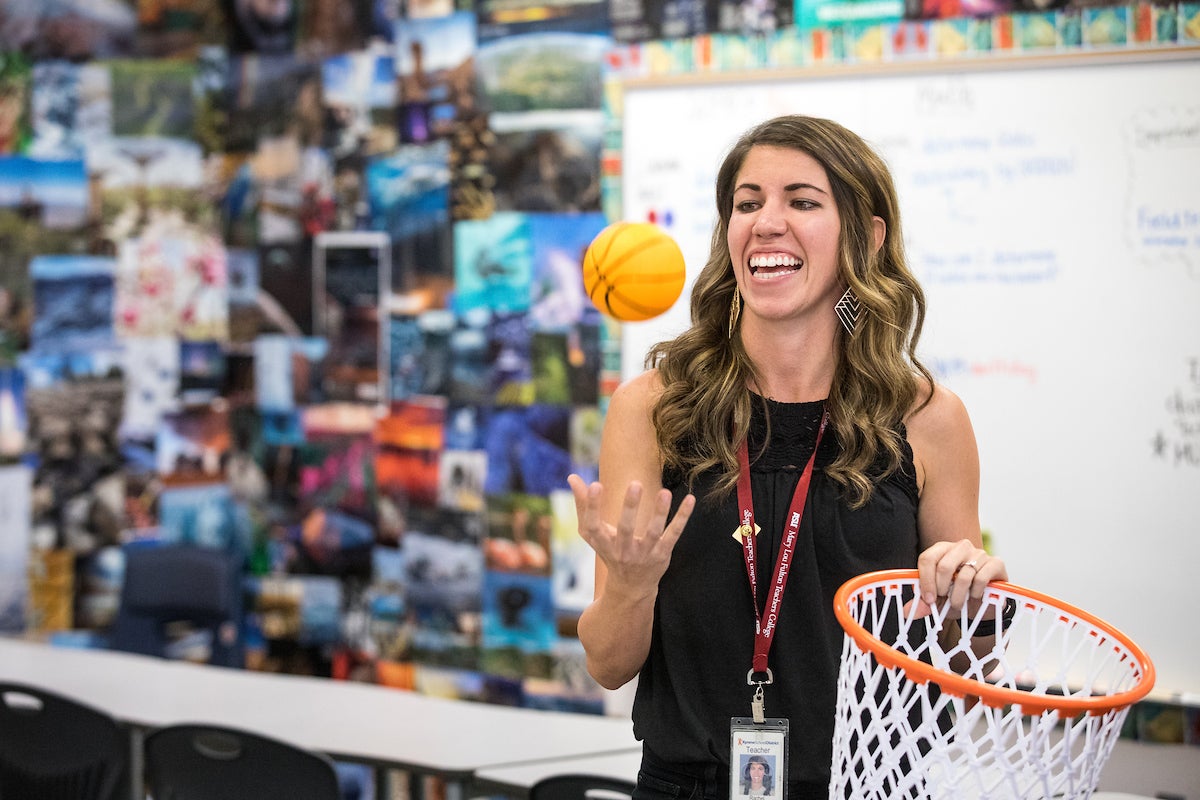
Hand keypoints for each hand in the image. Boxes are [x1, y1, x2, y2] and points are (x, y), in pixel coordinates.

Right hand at [567, 474, 694, 598]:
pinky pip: (674, 534)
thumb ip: (583, 505)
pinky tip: (690, 499)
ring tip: (664, 492)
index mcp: (603, 543)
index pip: (593, 526)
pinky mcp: (662, 554)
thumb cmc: (609, 552)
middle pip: (625, 529)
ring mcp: (644, 553)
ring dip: (660, 512)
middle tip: (635, 483)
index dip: (592, 506)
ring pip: (653, 532)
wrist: (630, 588)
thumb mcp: (593, 534)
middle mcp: (623, 550)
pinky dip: (683, 517)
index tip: (594, 485)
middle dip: (630, 507)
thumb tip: (572, 477)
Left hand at [912, 539, 1007, 617]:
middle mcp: (960, 547)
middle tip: (944, 601)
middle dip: (942, 589)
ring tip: (958, 603)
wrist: (985, 605)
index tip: (928, 599)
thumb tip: (907, 611)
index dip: (925, 581)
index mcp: (942, 550)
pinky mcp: (996, 563)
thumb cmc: (958, 596)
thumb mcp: (938, 602)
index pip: (927, 558)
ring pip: (963, 575)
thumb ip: (923, 604)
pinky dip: (976, 593)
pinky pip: (981, 578)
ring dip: (959, 596)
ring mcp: (979, 553)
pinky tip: (976, 596)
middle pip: (944, 566)